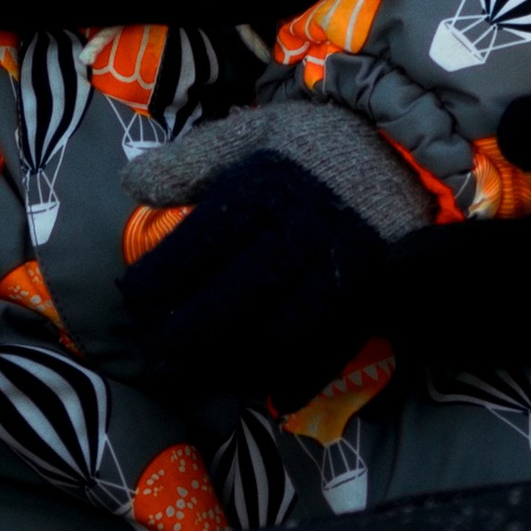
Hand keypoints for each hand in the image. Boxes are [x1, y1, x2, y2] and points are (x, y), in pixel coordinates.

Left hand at [117, 96, 428, 409]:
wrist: (400, 150)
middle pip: (236, 294)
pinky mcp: (368, 296)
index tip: (130, 298)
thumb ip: (190, 162)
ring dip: (236, 358)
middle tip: (155, 346)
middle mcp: (299, 232)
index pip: (201, 242)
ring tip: (200, 371)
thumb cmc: (312, 144)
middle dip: (189, 328)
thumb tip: (129, 183)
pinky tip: (273, 397)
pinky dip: (302, 377)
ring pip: (280, 330)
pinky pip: (333, 347)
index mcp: (263, 188)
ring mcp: (337, 269)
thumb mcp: (250, 134)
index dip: (161, 277)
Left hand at [377, 14, 530, 374]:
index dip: (445, 275)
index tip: (378, 271)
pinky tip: (462, 337)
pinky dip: (505, 344)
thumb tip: (517, 135)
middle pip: (515, 320)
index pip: (517, 267)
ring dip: (461, 341)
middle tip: (360, 310)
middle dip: (435, 320)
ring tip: (391, 327)